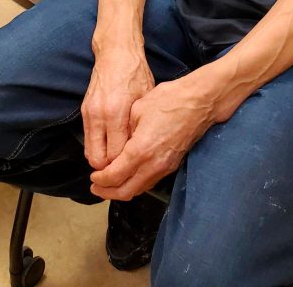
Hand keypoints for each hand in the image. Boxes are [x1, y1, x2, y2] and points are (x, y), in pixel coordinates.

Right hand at [82, 48, 154, 171]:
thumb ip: (138, 126)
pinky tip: (109, 144)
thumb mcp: (145, 99)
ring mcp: (89, 113)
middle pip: (97, 159)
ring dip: (101, 158)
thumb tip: (137, 149)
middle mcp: (99, 115)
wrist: (116, 52)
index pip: (115, 155)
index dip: (123, 166)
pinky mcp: (84, 110)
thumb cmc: (136, 73)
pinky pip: (87, 138)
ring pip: (89, 151)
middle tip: (123, 168)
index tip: (132, 168)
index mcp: (116, 113)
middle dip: (109, 168)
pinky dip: (96, 146)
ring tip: (117, 159)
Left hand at [89, 76, 213, 200]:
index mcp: (140, 150)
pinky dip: (136, 184)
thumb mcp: (138, 109)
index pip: (115, 176)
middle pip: (126, 191)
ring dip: (122, 190)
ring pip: (139, 189)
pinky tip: (129, 176)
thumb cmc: (169, 100)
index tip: (93, 176)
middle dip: (108, 192)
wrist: (200, 103)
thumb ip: (125, 131)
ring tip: (110, 185)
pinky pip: (150, 182)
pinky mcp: (172, 165)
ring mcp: (165, 167)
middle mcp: (153, 165)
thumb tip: (118, 144)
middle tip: (96, 188)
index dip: (101, 179)